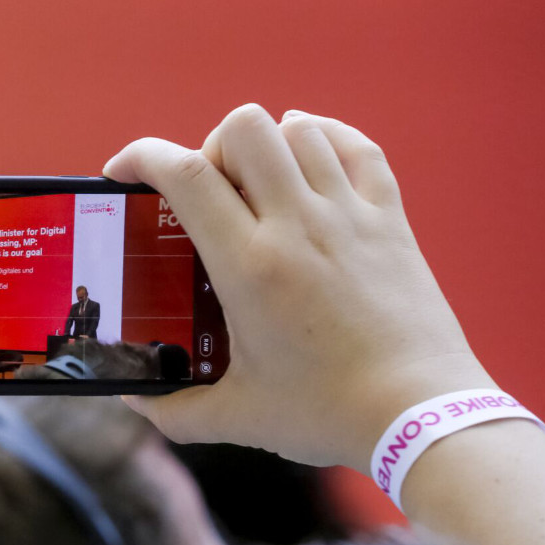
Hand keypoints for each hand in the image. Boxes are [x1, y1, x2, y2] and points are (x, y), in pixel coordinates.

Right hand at [105, 104, 490, 468]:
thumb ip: (176, 410)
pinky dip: (326, 139)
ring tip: (257, 183)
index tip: (122, 172)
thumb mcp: (239, 416)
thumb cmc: (328, 414)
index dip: (142, 156)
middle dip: (210, 146)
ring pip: (299, 131)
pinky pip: (358, 148)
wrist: (421, 416)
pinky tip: (309, 158)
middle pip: (244, 128)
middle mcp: (298, 225)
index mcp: (250, 266)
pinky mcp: (391, 221)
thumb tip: (134, 400)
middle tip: (207, 192)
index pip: (187, 175)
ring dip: (265, 145)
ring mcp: (349, 216)